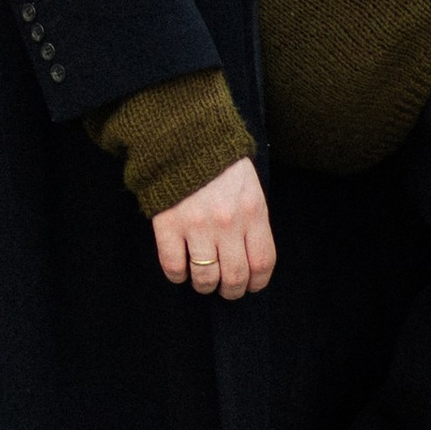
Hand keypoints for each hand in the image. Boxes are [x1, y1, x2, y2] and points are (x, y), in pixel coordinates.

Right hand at [152, 156, 273, 300]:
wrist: (183, 138)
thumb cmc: (220, 164)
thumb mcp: (250, 188)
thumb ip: (253, 220)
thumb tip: (251, 256)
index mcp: (253, 212)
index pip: (262, 262)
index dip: (257, 282)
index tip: (251, 286)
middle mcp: (227, 223)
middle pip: (235, 276)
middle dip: (232, 291)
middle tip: (226, 290)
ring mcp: (196, 226)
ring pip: (205, 277)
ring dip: (205, 287)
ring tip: (203, 282)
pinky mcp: (168, 225)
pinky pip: (173, 266)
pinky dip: (178, 276)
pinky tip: (181, 271)